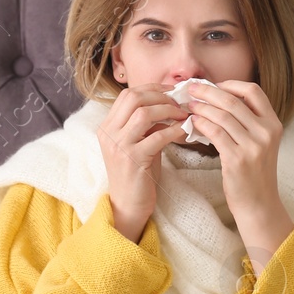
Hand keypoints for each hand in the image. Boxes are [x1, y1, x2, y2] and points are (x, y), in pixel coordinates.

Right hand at [96, 83, 189, 242]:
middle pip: (134, 98)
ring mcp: (119, 145)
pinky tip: (185, 132)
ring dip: (168, 111)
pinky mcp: (132, 159)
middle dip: (161, 96)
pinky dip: (174, 131)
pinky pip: (157, 136)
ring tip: (183, 115)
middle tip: (180, 103)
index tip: (172, 91)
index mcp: (108, 126)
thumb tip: (170, 106)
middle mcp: (109, 132)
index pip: (128, 94)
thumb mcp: (138, 143)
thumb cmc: (137, 174)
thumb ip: (147, 125)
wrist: (128, 205)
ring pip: (144, 113)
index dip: (152, 89)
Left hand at [177, 79, 293, 270]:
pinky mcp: (237, 159)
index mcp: (274, 124)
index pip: (253, 91)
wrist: (259, 205)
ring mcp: (254, 146)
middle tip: (190, 87)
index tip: (214, 85)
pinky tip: (192, 123)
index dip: (231, 84)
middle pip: (233, 100)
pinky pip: (215, 133)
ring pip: (222, 115)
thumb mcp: (260, 143)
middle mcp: (266, 132)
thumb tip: (219, 99)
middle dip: (208, 91)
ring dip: (201, 107)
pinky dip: (200, 124)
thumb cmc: (255, 174)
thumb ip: (247, 122)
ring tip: (187, 105)